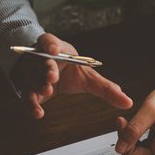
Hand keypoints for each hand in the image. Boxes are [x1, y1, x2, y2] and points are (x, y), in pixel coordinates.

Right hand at [10, 33, 132, 117]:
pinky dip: (31, 105)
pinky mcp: (27, 89)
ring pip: (33, 79)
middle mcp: (41, 59)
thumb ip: (105, 88)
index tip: (55, 49)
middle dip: (47, 69)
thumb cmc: (68, 69)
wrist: (48, 74)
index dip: (51, 44)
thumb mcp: (88, 75)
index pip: (49, 41)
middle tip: (52, 77)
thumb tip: (127, 102)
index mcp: (56, 48)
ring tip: (47, 91)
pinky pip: (27, 97)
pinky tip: (38, 113)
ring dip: (40, 85)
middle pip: (42, 62)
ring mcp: (32, 73)